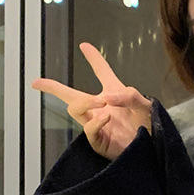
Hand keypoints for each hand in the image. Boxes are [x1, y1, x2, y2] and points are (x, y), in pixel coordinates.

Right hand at [31, 42, 151, 160]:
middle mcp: (102, 108)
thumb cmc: (151, 125)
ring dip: (85, 102)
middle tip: (38, 83)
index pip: (102, 72)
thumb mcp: (145, 105)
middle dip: (53, 88)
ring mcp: (99, 125)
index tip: (84, 45)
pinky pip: (89, 130)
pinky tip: (106, 116)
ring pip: (75, 110)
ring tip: (102, 102)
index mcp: (114, 94)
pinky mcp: (100, 141)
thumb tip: (107, 98)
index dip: (94, 58)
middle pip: (72, 96)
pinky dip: (96, 122)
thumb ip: (129, 96)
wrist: (156, 148)